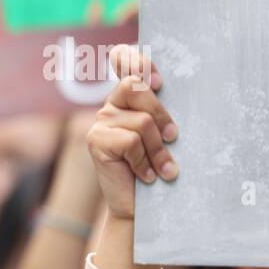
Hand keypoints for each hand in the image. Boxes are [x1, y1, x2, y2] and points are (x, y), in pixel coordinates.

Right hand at [86, 45, 179, 220]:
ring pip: (141, 121)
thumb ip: (162, 111)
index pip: (124, 61)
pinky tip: (145, 175)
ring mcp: (100, 123)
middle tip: (172, 138)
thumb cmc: (159, 168)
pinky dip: (144, 161)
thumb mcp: (165, 134)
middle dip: (161, 114)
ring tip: (163, 167)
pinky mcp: (95, 141)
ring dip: (158, 148)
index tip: (158, 82)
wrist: (141, 207)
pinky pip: (130, 141)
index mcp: (129, 98)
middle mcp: (111, 105)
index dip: (137, 61)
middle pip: (136, 86)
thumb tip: (167, 89)